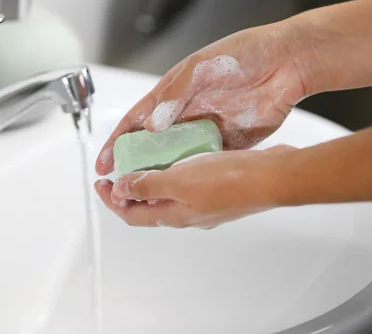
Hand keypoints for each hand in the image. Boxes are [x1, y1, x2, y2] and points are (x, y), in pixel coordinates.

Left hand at [94, 144, 295, 228]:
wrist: (271, 178)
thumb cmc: (230, 181)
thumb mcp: (179, 181)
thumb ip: (148, 185)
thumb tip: (121, 191)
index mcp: (174, 215)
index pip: (132, 214)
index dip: (112, 200)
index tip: (100, 183)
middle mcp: (187, 213)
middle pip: (147, 206)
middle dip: (128, 191)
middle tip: (116, 174)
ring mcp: (203, 204)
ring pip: (167, 195)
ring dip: (150, 181)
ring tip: (141, 162)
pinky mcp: (217, 190)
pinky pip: (186, 184)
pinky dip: (173, 173)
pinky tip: (176, 156)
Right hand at [95, 23, 306, 175]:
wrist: (287, 62)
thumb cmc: (243, 54)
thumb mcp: (201, 68)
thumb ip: (175, 95)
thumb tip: (151, 125)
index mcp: (173, 93)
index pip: (137, 120)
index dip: (118, 140)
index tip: (104, 162)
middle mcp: (185, 113)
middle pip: (153, 144)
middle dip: (135, 164)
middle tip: (120, 184)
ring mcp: (206, 129)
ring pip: (177, 157)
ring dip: (162, 173)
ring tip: (147, 192)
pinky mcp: (228, 142)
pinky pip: (206, 162)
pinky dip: (193, 174)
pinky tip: (183, 187)